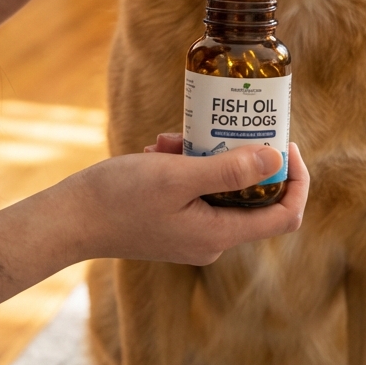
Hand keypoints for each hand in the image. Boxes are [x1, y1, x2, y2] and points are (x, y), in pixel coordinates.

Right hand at [65, 139, 309, 265]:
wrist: (70, 219)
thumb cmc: (120, 198)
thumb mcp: (178, 176)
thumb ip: (229, 170)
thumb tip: (276, 159)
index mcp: (220, 235)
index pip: (285, 215)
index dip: (296, 179)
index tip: (284, 143)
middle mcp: (212, 240)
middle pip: (253, 196)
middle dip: (240, 156)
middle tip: (225, 124)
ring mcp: (192, 232)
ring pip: (221, 186)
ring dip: (206, 155)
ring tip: (177, 139)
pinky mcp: (174, 221)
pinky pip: (196, 189)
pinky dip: (185, 164)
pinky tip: (161, 148)